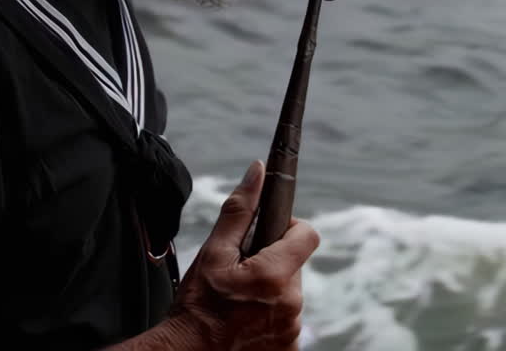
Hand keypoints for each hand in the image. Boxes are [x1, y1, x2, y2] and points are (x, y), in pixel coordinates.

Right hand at [166, 160, 319, 350]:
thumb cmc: (197, 306)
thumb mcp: (213, 252)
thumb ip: (240, 210)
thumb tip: (258, 172)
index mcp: (274, 276)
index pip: (308, 234)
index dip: (290, 227)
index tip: (268, 234)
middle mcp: (291, 304)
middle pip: (295, 264)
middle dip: (273, 261)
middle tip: (241, 272)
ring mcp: (293, 330)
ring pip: (290, 291)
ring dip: (271, 289)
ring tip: (239, 300)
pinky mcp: (290, 348)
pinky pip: (288, 318)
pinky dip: (271, 315)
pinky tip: (245, 319)